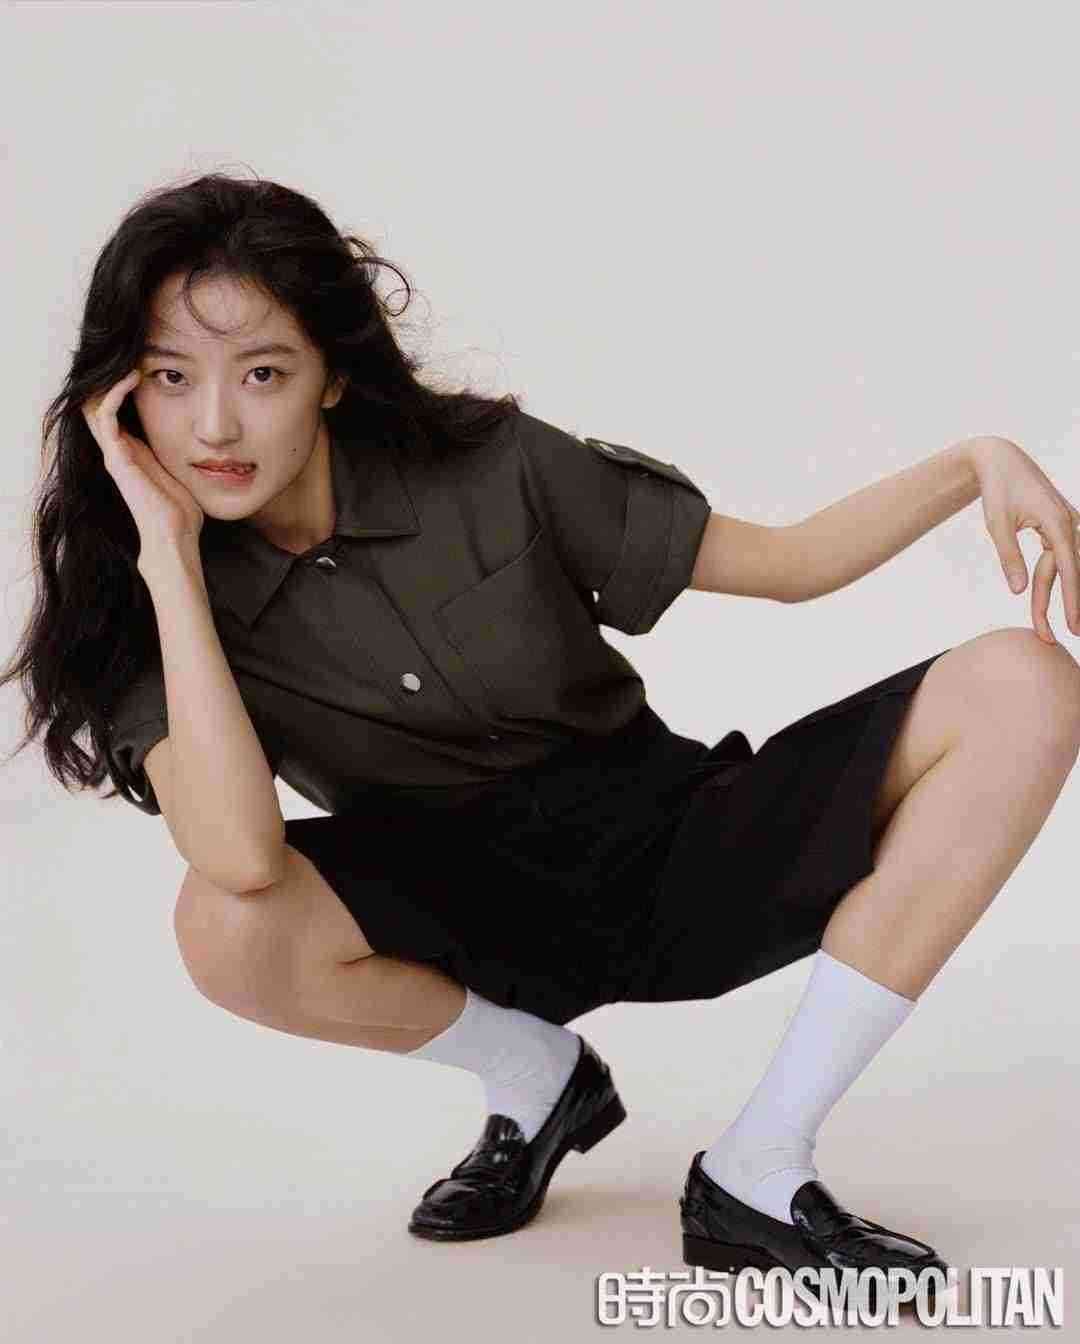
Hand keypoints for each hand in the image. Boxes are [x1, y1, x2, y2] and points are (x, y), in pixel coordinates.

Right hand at [81, 369, 204, 565]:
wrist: (176, 537)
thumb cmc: (184, 510)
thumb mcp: (185, 469)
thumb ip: (186, 451)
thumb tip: (210, 436)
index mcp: (133, 451)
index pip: (115, 410)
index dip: (122, 386)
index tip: (145, 364)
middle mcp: (119, 450)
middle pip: (98, 403)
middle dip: (110, 378)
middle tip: (131, 356)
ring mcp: (114, 453)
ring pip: (93, 404)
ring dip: (110, 380)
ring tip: (131, 362)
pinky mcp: (117, 459)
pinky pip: (104, 417)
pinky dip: (114, 393)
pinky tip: (132, 378)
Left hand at [965, 435, 1079, 644]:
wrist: (1000, 460)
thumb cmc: (997, 490)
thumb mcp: (997, 524)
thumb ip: (1009, 557)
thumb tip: (1018, 591)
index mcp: (1058, 522)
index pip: (1070, 568)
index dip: (1073, 599)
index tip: (1073, 624)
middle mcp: (1070, 523)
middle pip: (1067, 572)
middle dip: (1061, 606)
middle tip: (1054, 639)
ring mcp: (1068, 524)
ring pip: (1062, 567)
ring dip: (1051, 596)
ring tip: (1044, 628)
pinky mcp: (1060, 526)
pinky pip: (1059, 558)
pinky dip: (1053, 579)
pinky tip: (1047, 601)